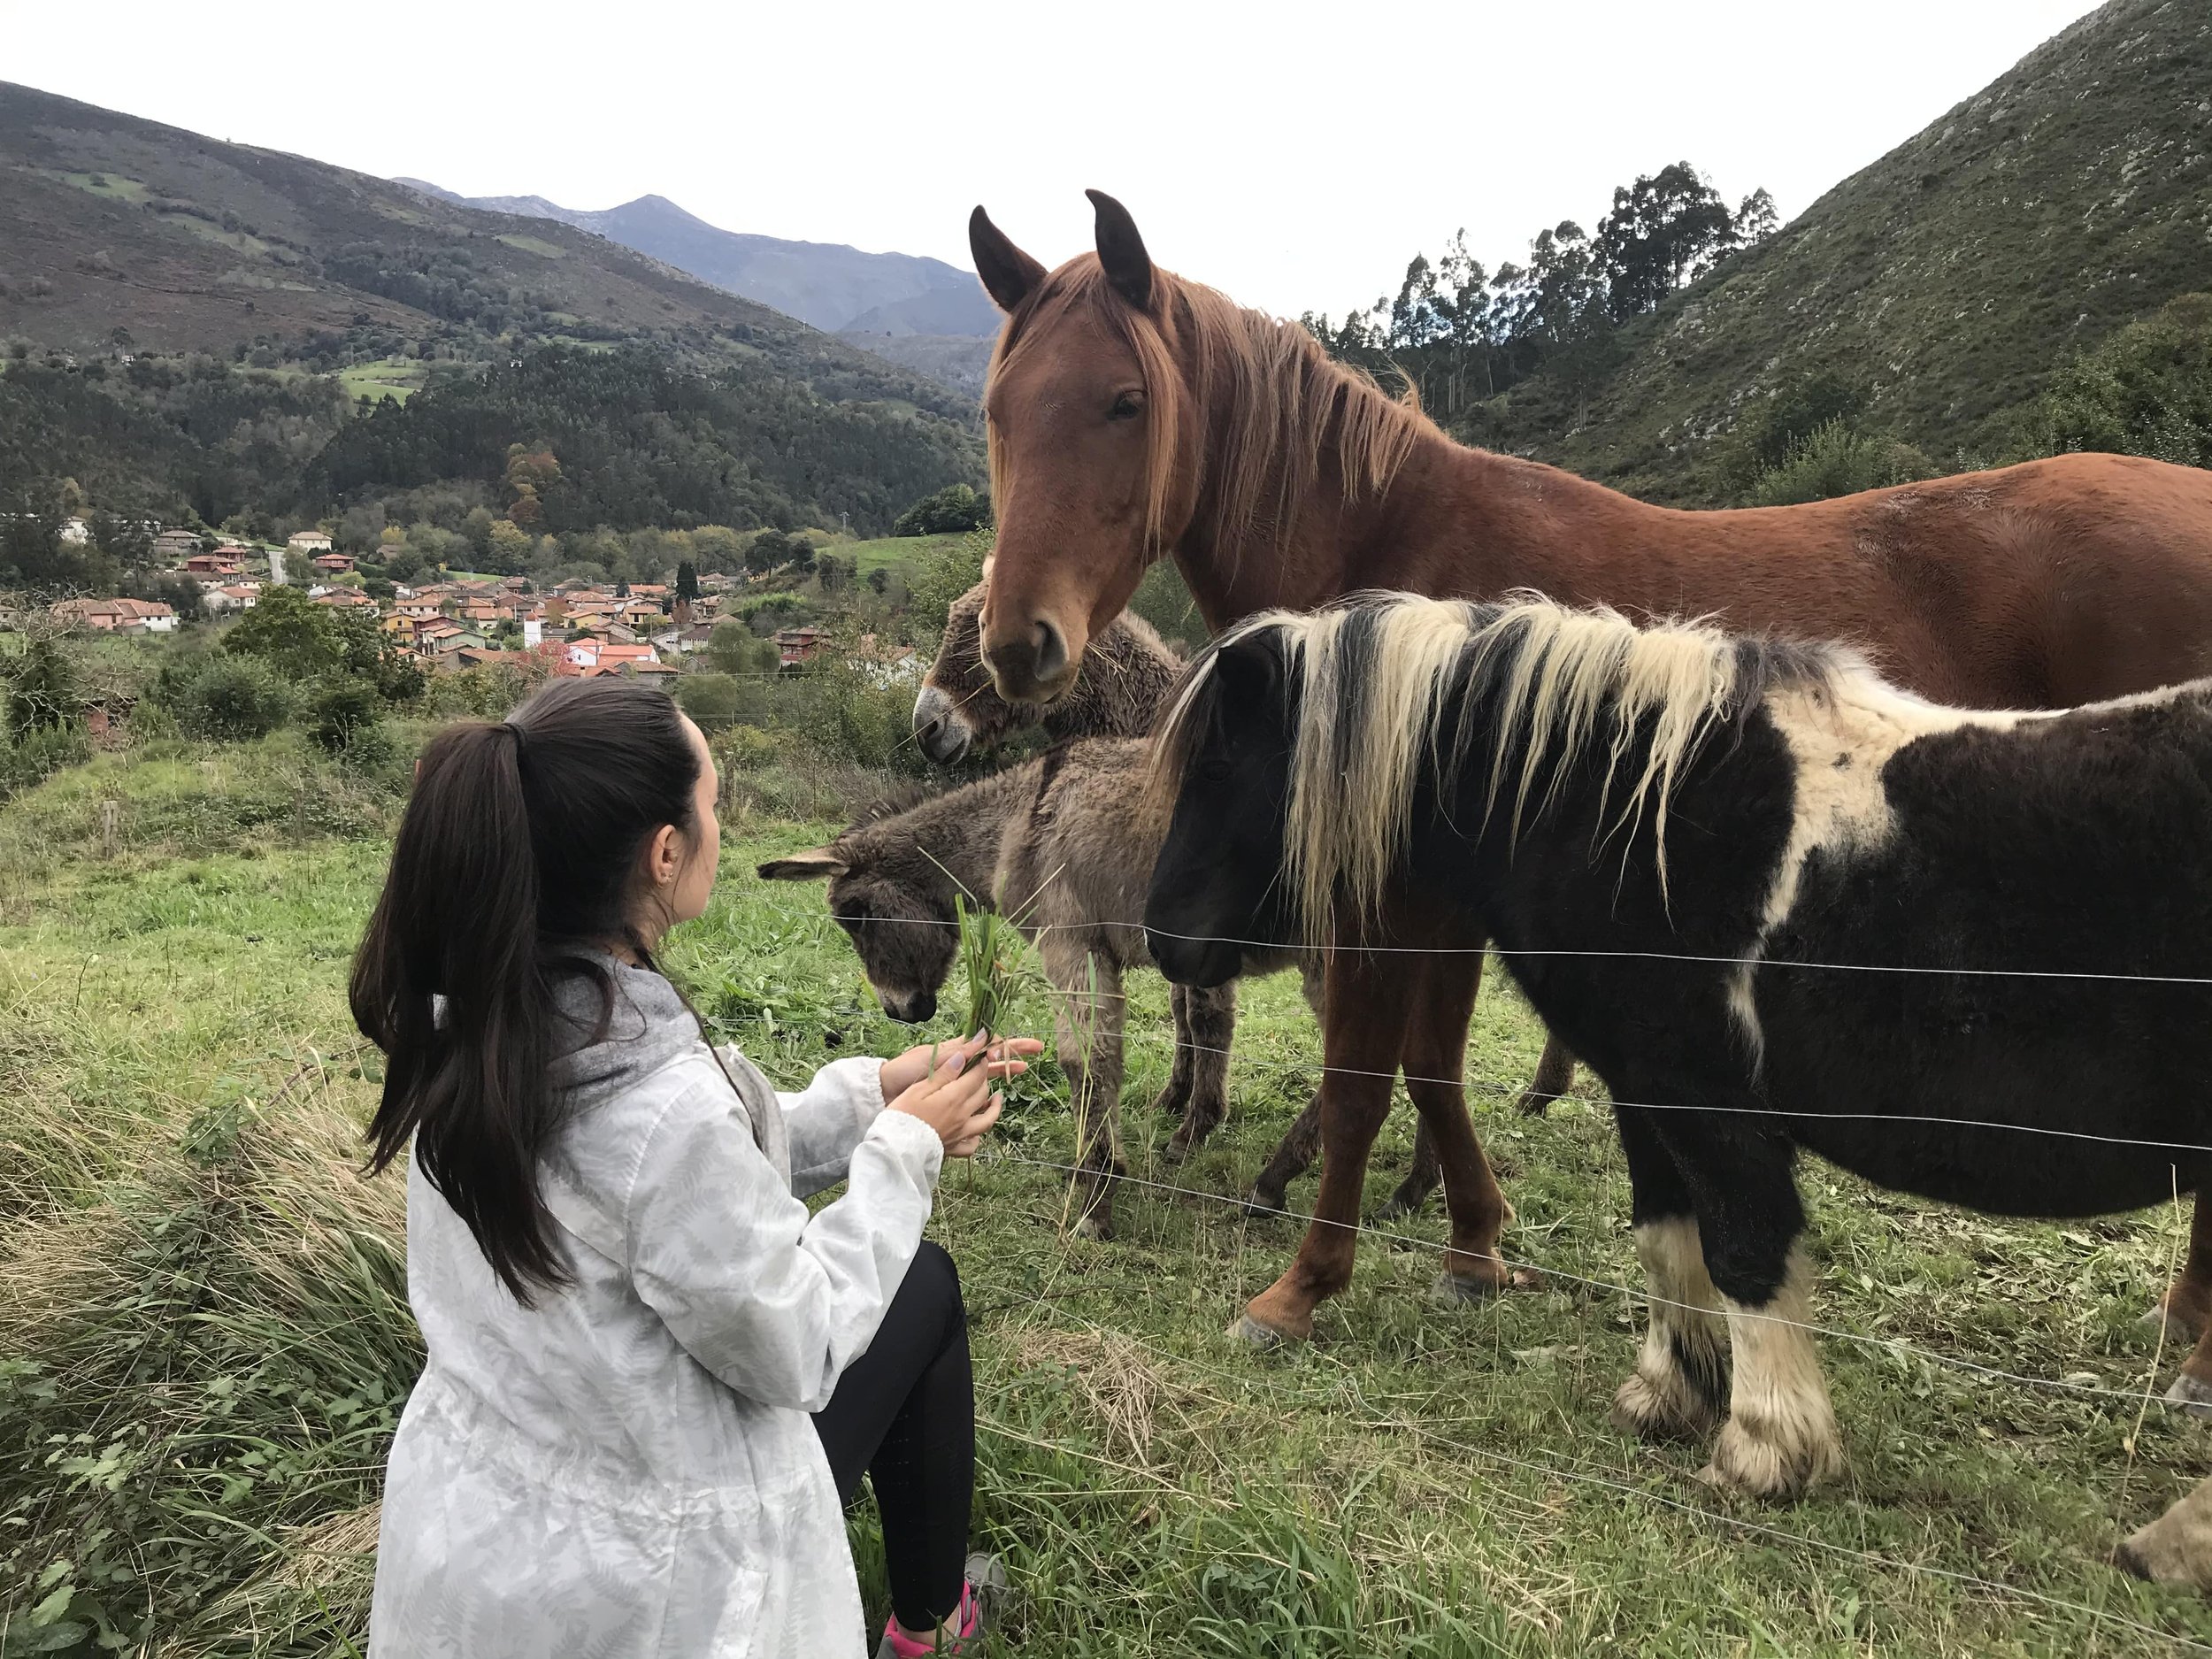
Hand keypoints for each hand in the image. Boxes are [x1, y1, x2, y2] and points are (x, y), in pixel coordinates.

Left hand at [879, 1034, 1042, 1101]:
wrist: (884, 1092)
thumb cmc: (905, 1071)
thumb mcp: (934, 1058)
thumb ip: (961, 1052)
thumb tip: (987, 1035)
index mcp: (957, 1051)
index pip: (991, 1044)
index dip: (1011, 1045)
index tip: (1030, 1046)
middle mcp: (960, 1064)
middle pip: (994, 1057)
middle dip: (1015, 1052)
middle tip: (1037, 1050)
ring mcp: (956, 1079)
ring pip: (987, 1073)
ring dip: (1005, 1070)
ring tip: (1022, 1070)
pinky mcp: (949, 1094)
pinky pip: (974, 1091)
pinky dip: (987, 1091)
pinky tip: (997, 1095)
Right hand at [881, 1034, 1041, 1158]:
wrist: (894, 1147)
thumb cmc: (902, 1115)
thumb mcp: (919, 1088)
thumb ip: (943, 1074)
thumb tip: (963, 1057)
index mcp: (954, 1098)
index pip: (976, 1076)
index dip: (980, 1064)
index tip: (981, 1057)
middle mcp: (962, 1116)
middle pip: (982, 1094)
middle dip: (984, 1080)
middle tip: (980, 1073)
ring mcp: (960, 1134)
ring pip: (987, 1120)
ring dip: (994, 1107)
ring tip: (995, 1098)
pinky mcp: (953, 1148)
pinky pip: (972, 1145)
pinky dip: (978, 1136)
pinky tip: (976, 1131)